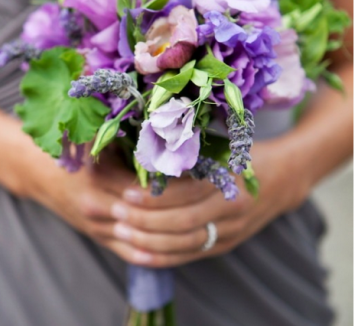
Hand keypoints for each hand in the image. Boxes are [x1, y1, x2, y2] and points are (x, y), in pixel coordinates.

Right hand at [25, 144, 218, 263]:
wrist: (40, 173)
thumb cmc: (71, 148)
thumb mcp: (96, 137)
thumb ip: (127, 137)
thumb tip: (165, 131)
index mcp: (100, 178)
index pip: (148, 190)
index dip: (176, 186)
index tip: (202, 178)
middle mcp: (99, 207)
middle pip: (149, 216)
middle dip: (179, 211)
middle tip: (209, 202)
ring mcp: (98, 227)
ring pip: (142, 238)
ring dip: (171, 233)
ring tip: (200, 223)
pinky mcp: (99, 238)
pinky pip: (130, 252)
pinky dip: (153, 252)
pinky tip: (175, 247)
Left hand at [101, 140, 308, 267]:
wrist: (285, 177)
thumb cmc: (246, 152)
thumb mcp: (222, 145)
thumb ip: (190, 149)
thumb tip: (147, 148)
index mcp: (230, 182)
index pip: (185, 196)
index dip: (153, 197)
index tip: (125, 192)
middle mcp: (232, 211)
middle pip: (182, 224)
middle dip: (145, 222)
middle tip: (116, 214)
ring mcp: (231, 231)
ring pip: (185, 244)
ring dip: (150, 242)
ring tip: (121, 233)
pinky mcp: (227, 243)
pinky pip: (192, 255)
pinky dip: (165, 257)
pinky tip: (141, 254)